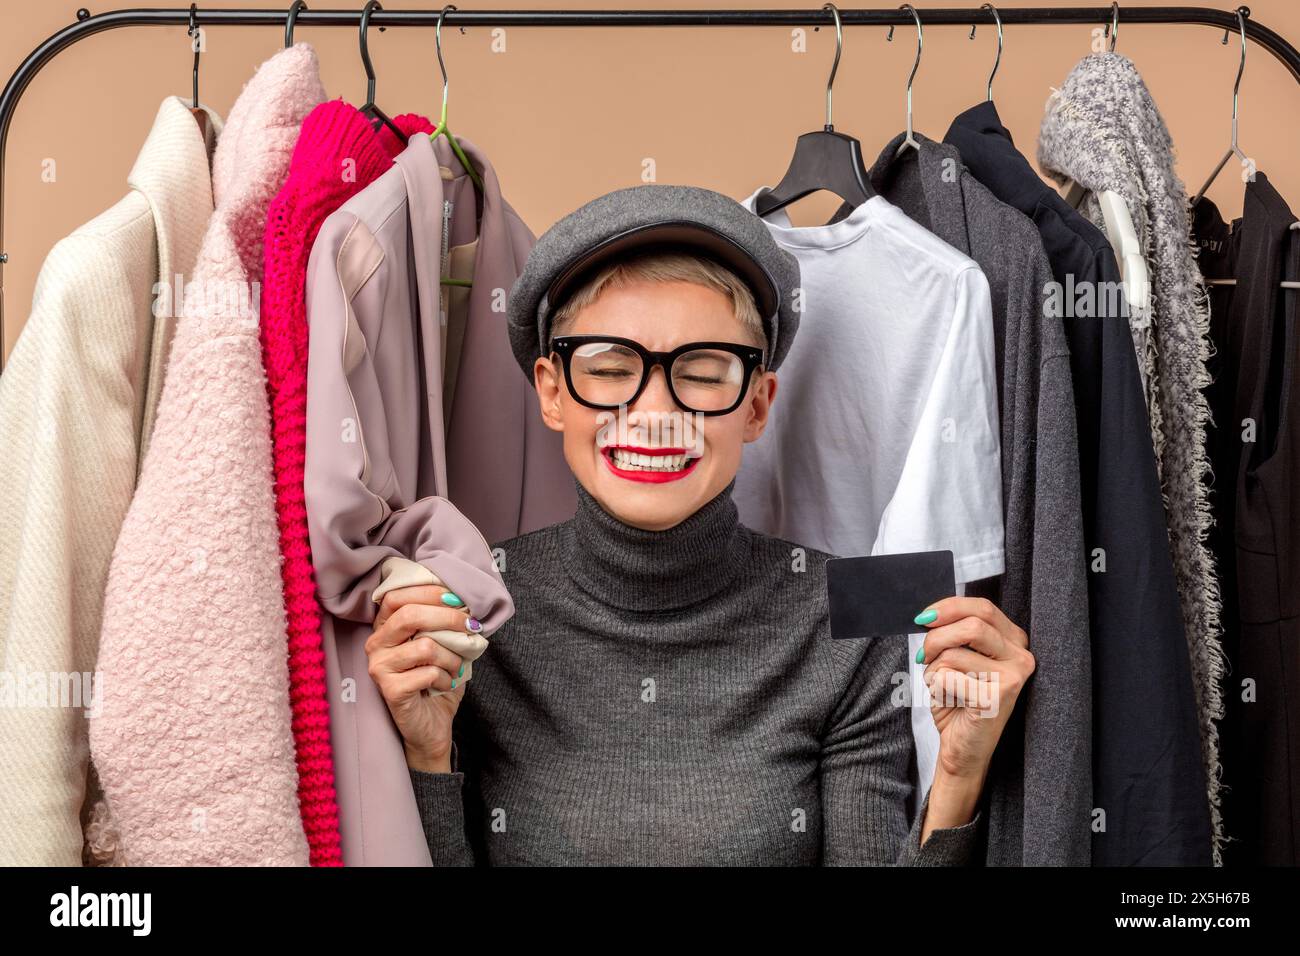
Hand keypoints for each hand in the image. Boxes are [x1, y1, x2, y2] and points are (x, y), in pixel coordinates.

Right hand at [365, 583, 487, 772]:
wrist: (432, 724)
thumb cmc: (437, 678)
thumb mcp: (442, 643)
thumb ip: (445, 621)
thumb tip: (466, 600)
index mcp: (385, 626)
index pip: (397, 595)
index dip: (428, 591)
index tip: (457, 599)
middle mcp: (375, 643)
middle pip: (409, 615)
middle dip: (447, 617)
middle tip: (471, 626)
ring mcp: (378, 667)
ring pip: (425, 646)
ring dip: (452, 656)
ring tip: (456, 667)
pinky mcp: (389, 690)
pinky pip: (428, 673)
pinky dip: (446, 678)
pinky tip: (445, 684)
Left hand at [914, 596, 1034, 832]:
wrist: (963, 747)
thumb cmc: (959, 701)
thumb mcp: (957, 657)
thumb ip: (954, 633)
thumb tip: (928, 617)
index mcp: (1015, 641)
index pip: (983, 607)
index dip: (949, 607)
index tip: (924, 618)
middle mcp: (1021, 657)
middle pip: (971, 625)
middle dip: (936, 638)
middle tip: (923, 656)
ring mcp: (1013, 677)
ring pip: (953, 653)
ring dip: (934, 670)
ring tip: (944, 687)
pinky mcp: (998, 698)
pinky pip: (947, 677)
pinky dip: (936, 687)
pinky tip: (950, 701)